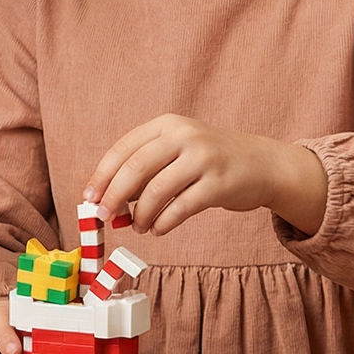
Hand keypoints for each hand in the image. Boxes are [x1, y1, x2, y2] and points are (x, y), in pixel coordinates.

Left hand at [83, 113, 327, 237]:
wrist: (264, 164)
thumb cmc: (212, 160)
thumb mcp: (179, 151)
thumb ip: (147, 168)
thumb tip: (109, 199)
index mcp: (168, 125)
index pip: (123, 149)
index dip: (101, 175)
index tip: (89, 198)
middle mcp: (184, 136)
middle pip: (135, 168)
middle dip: (114, 196)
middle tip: (105, 217)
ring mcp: (204, 158)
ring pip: (156, 191)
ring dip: (141, 214)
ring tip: (138, 227)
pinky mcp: (220, 184)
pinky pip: (181, 208)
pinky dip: (164, 222)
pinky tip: (159, 228)